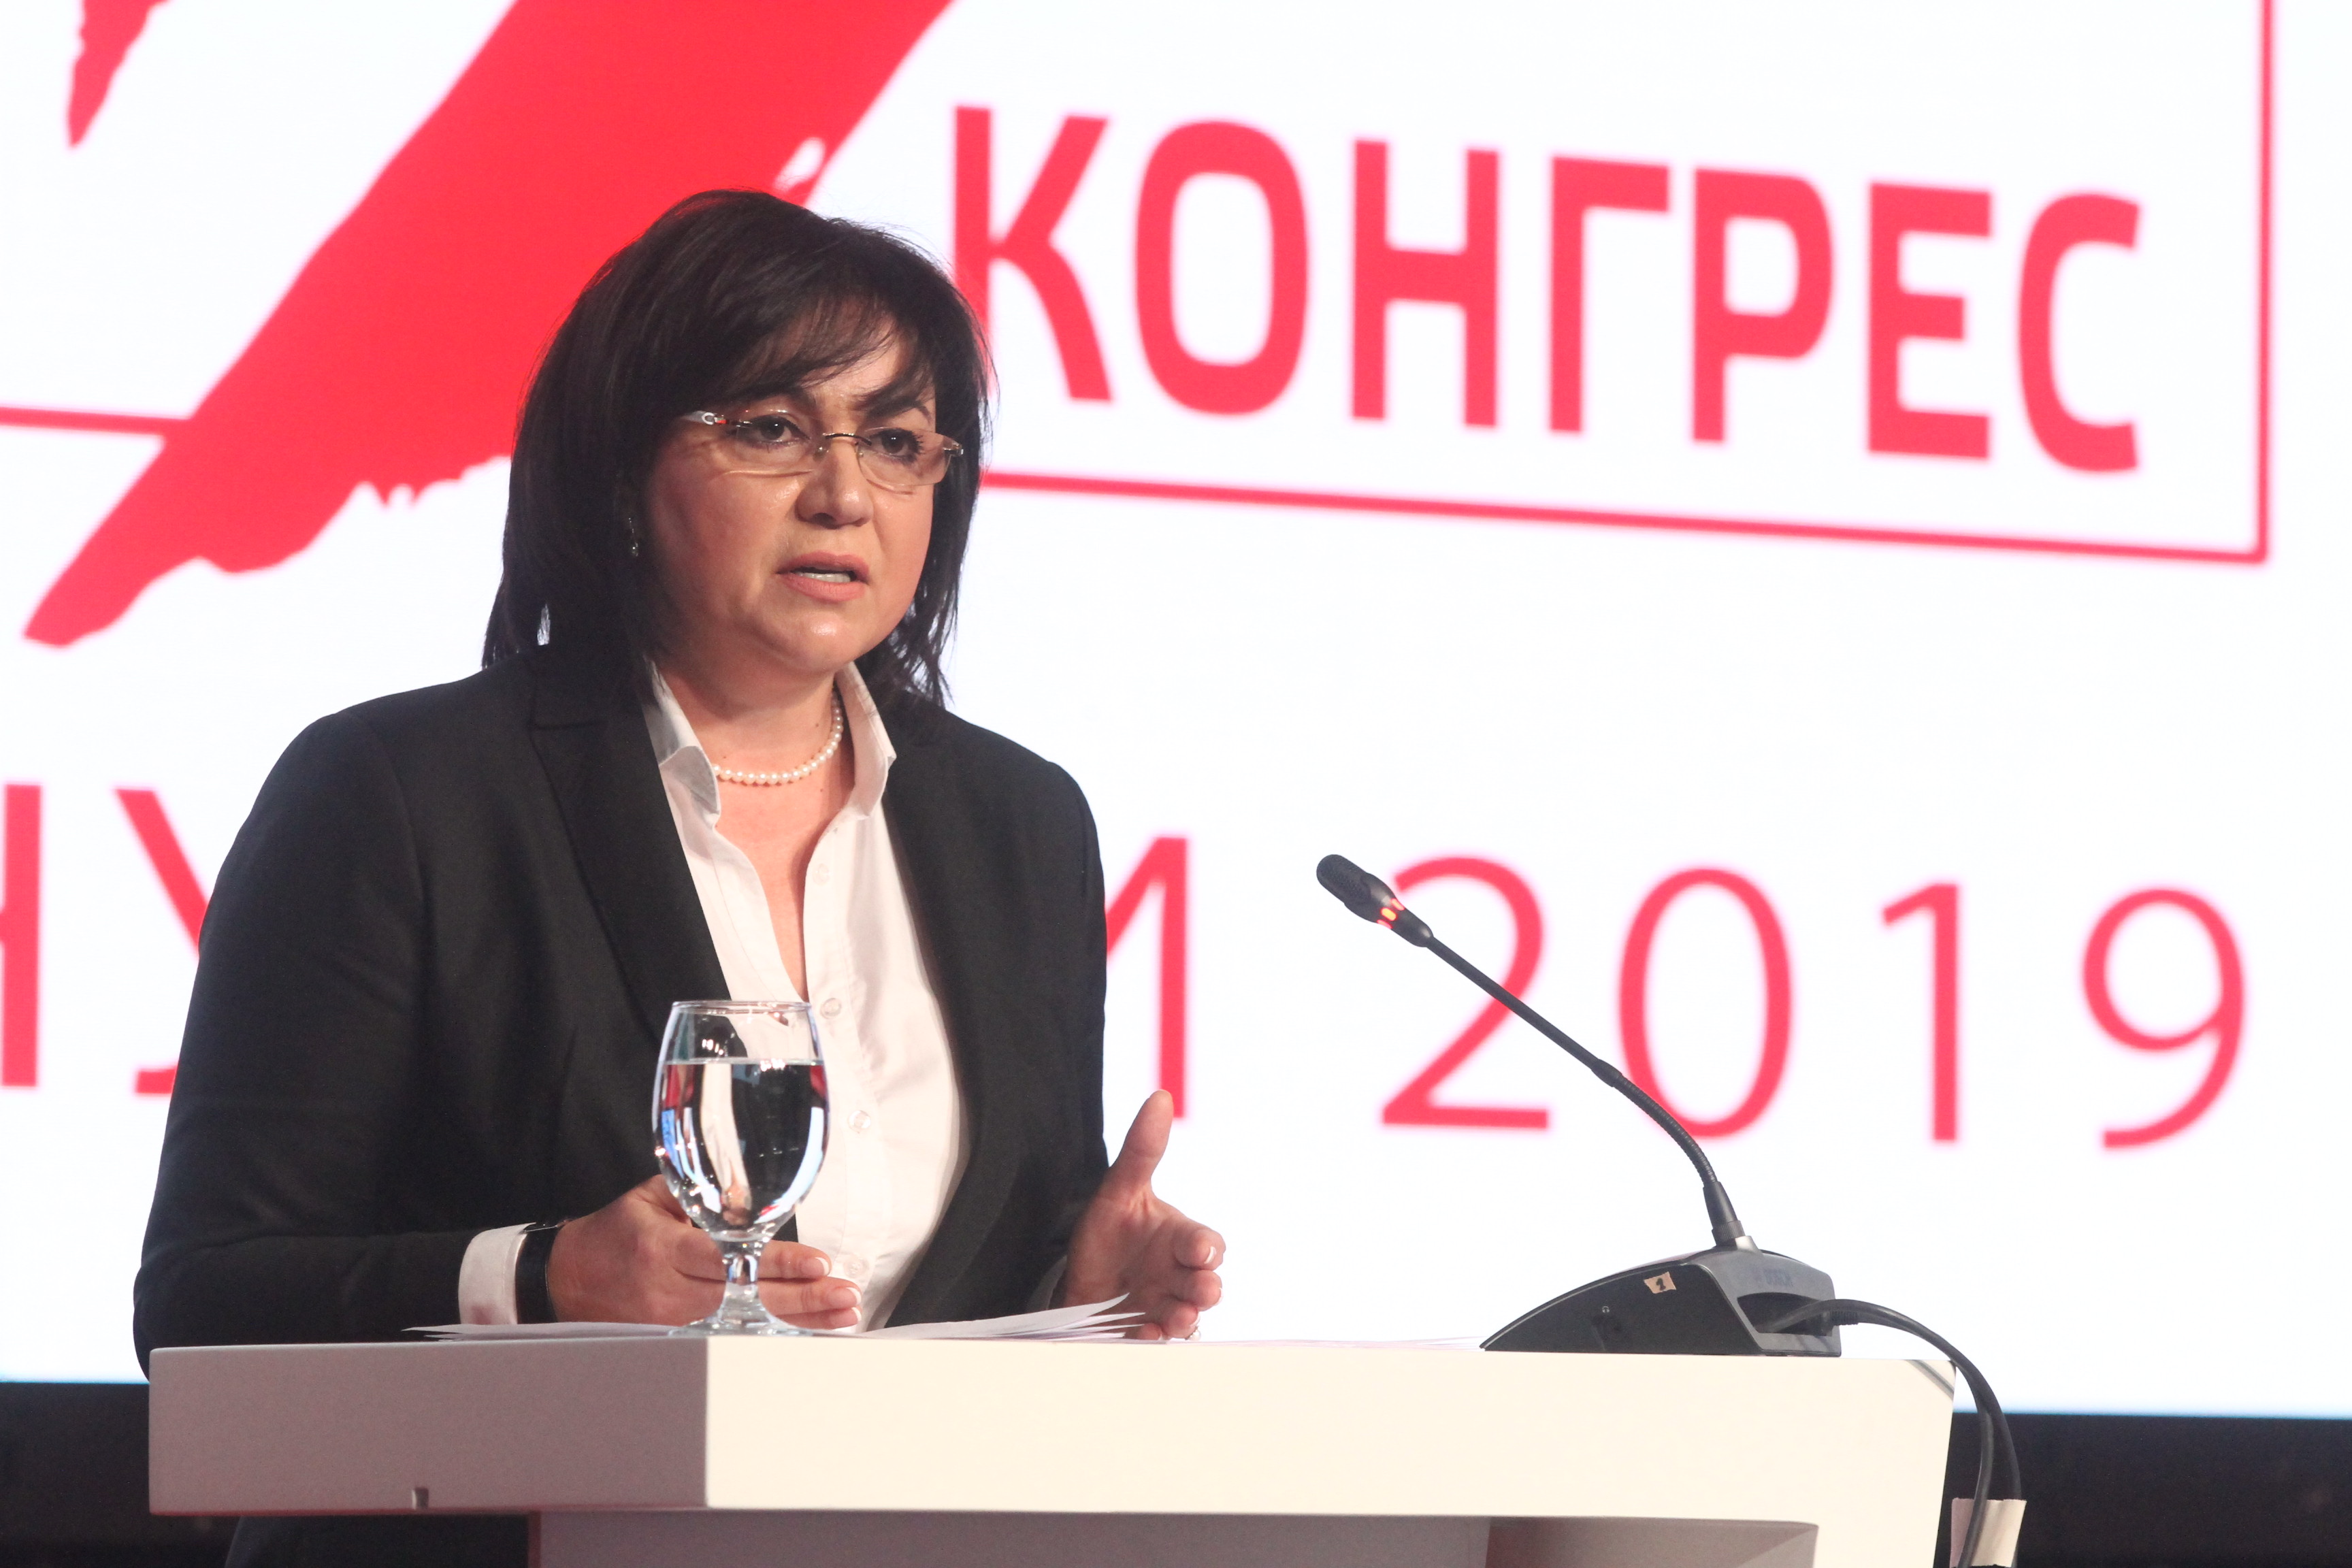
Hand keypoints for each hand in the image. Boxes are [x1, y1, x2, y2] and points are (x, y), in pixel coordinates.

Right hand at [545, 1174, 861, 1328]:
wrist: (562, 1281)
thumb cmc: (614, 1233)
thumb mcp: (652, 1197)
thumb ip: (702, 1193)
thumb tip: (750, 1195)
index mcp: (664, 1250)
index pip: (732, 1260)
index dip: (779, 1263)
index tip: (820, 1264)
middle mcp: (668, 1293)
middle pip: (748, 1299)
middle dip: (803, 1300)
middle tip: (847, 1296)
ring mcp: (671, 1325)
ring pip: (745, 1326)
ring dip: (798, 1323)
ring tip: (841, 1318)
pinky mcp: (673, 1344)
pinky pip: (729, 1341)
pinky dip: (770, 1338)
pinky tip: (805, 1335)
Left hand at [1058, 1091, 1224, 1338]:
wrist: (1075, 1275)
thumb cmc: (1109, 1231)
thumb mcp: (1118, 1191)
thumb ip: (1141, 1151)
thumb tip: (1160, 1096)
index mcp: (1179, 1240)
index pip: (1205, 1243)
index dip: (1206, 1248)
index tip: (1199, 1251)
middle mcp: (1178, 1275)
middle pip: (1207, 1283)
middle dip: (1205, 1288)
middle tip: (1198, 1292)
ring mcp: (1164, 1306)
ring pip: (1188, 1316)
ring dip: (1185, 1318)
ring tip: (1175, 1319)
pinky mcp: (1144, 1332)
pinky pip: (1157, 1341)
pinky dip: (1153, 1339)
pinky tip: (1142, 1333)